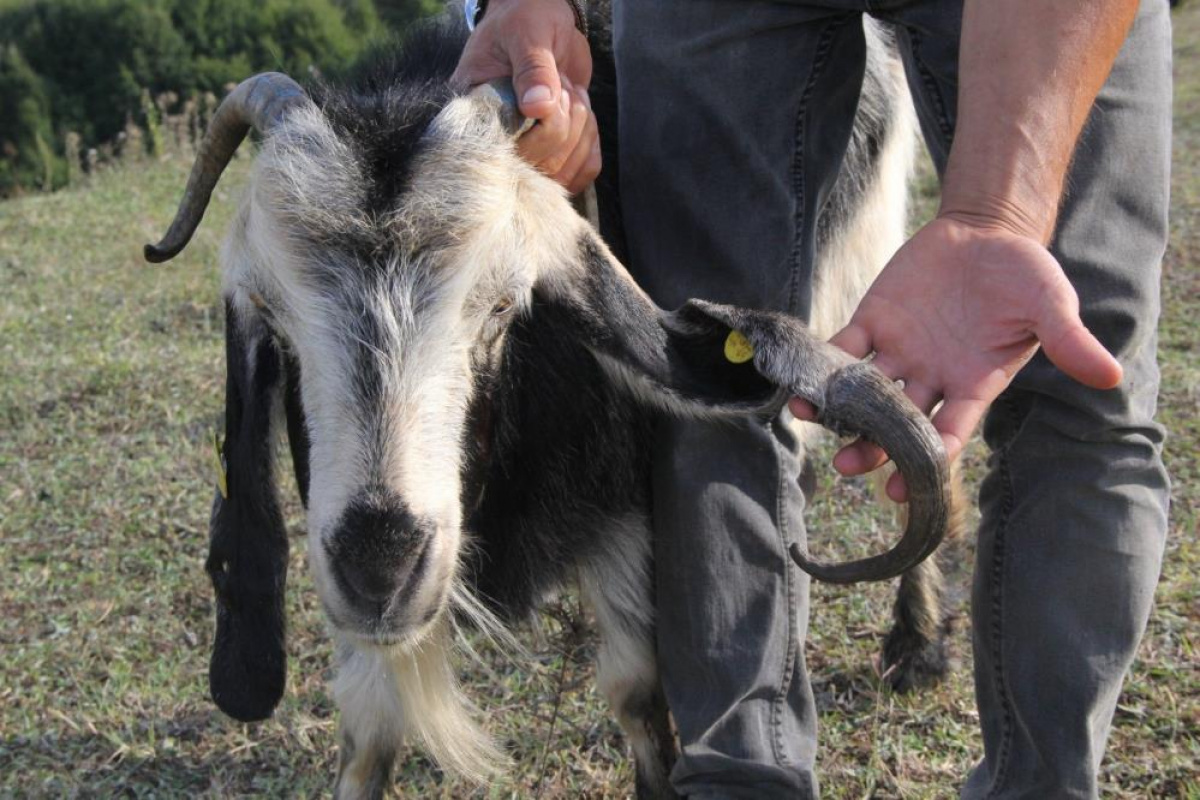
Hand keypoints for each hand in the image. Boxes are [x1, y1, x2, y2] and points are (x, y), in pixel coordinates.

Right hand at [451, 0, 600, 194]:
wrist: (544, 20)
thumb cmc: (526, 18)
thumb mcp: (527, 32)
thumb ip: (533, 67)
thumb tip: (539, 107)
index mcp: (474, 109)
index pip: (499, 149)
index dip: (536, 133)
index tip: (551, 96)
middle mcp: (495, 139)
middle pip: (536, 166)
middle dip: (564, 124)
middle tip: (563, 85)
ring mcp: (525, 151)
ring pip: (560, 174)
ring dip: (580, 133)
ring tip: (569, 93)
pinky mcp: (552, 155)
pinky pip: (579, 173)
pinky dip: (590, 145)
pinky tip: (581, 113)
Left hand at [789, 215, 1121, 500]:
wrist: (987, 230)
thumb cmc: (1024, 273)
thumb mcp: (1050, 305)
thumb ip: (1068, 340)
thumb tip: (1111, 374)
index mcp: (974, 386)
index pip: (949, 434)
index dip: (928, 460)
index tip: (906, 486)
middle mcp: (931, 379)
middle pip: (897, 424)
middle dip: (873, 446)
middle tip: (849, 465)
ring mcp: (899, 353)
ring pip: (863, 393)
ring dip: (837, 409)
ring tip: (809, 418)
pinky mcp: (873, 323)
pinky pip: (843, 349)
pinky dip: (823, 363)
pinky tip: (802, 377)